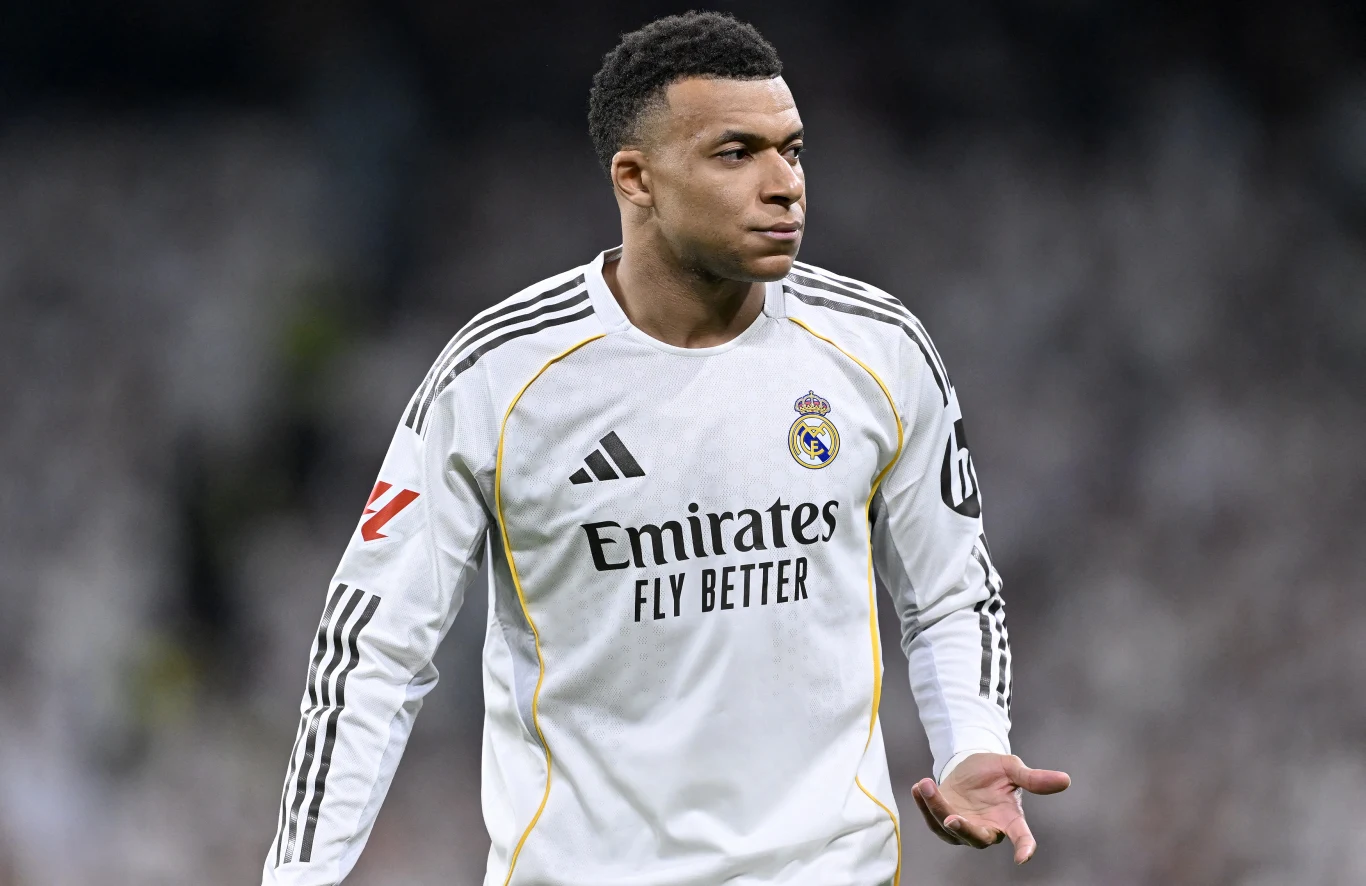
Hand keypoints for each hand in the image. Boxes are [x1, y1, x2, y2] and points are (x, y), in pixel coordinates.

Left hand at [911, 753, 1069, 864]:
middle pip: (978, 838)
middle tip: (952, 817)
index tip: (1023, 857)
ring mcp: (965, 826)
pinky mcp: (943, 820)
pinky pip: (931, 818)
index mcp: (1009, 819)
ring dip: (935, 809)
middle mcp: (988, 828)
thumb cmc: (995, 771)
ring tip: (926, 785)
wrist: (970, 765)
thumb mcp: (1013, 769)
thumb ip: (1034, 778)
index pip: (1021, 836)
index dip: (1024, 847)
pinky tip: (919, 787)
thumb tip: (1066, 780)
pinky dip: (923, 804)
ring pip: (949, 828)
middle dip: (964, 830)